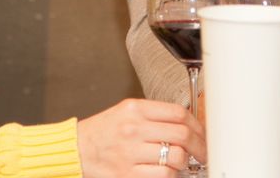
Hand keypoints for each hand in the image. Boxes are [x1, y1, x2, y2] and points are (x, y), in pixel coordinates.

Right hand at [77, 98, 205, 176]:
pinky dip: (171, 175)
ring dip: (184, 162)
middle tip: (202, 152)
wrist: (77, 149)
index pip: (178, 113)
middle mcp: (133, 129)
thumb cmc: (104, 131)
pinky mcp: (128, 174)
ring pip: (176, 157)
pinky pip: (163, 175)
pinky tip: (167, 171)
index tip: (201, 134)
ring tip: (181, 162)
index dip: (197, 125)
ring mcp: (131, 153)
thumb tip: (187, 125)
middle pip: (182, 135)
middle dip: (199, 146)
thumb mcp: (126, 111)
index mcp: (135, 109)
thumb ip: (154, 115)